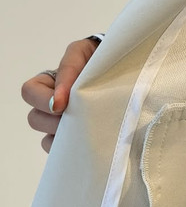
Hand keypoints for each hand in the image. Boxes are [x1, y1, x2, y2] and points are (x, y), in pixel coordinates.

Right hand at [20, 37, 100, 153]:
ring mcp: (65, 125)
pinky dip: (73, 151)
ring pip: (47, 139)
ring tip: (86, 132)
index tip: (62, 106)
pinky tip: (89, 144)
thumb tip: (59, 100)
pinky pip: (64, 153)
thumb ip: (70, 68)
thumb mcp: (85, 53)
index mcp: (52, 82)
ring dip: (64, 138)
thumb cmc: (106, 59)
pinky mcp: (78, 142)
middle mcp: (54, 105)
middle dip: (54, 122)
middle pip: (35, 119)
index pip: (30, 92)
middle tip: (77, 120)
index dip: (43, 101)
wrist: (132, 70)